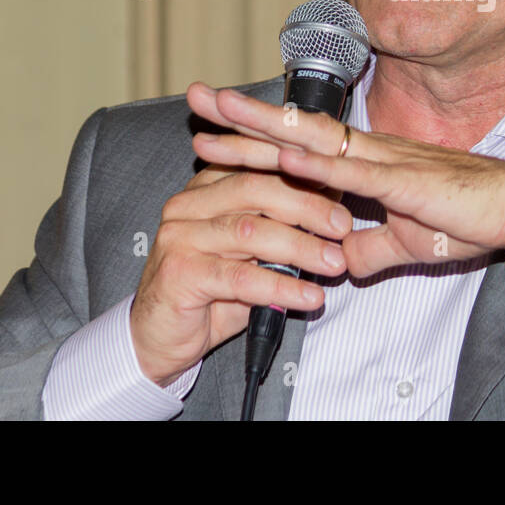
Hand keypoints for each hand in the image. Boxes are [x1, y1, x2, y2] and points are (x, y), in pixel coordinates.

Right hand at [130, 156, 352, 386]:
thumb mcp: (251, 253)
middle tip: (344, 227)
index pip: (258, 166)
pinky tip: (309, 297)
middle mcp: (188, 204)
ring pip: (251, 231)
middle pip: (256, 189)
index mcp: (206, 187)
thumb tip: (334, 213)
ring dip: (301, 247)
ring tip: (336, 264)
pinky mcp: (179, 274)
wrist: (160, 338)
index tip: (344, 185)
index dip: (302, 173)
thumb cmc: (214, 292)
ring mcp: (180, 236)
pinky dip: (281, 287)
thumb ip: (280, 228)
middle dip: (307, 206)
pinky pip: (241, 277)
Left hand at [185, 82, 504, 277]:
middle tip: (198, 98)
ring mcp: (385, 162)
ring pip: (314, 140)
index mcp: (367, 164)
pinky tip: (285, 157)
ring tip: (223, 112)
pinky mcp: (405, 182)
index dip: (253, 136)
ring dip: (266, 127)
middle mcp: (369, 152)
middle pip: (293, 129)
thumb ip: (367, 250)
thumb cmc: (468, 219)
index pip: (298, 145)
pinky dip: (317, 165)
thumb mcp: (405, 244)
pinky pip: (354, 173)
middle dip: (243, 116)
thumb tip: (336, 261)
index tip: (211, 129)